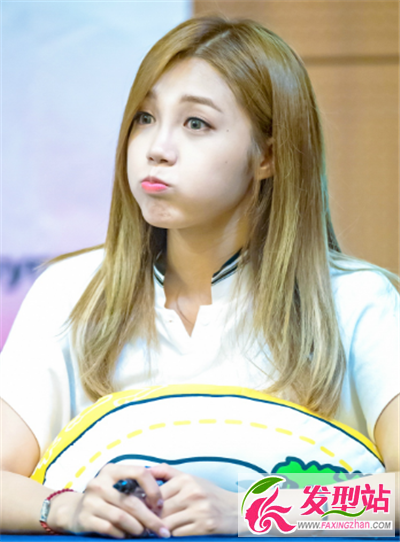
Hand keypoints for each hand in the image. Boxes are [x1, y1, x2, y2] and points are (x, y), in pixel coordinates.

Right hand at [48, 464, 170, 538]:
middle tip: (162, 530)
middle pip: (132, 501)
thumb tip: (162, 497)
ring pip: (122, 517)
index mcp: (112, 470)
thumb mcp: (118, 484)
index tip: (160, 504)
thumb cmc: (105, 497)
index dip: (153, 489)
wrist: (73, 511)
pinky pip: (110, 528)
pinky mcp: (85, 518)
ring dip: (137, 527)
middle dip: (150, 517)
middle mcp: (100, 482)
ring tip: (145, 533)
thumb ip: (137, 485)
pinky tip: (127, 536)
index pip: (140, 472)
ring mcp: (91, 501)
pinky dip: (122, 534)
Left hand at [149, 464, 237, 535]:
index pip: (157, 493)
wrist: (235, 508)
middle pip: (161, 509)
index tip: (144, 508)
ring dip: (161, 527)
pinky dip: (173, 533)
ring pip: (167, 523)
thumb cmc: (210, 493)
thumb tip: (146, 471)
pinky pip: (178, 533)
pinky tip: (174, 531)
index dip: (148, 503)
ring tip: (158, 527)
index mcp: (187, 479)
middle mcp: (193, 493)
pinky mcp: (204, 526)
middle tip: (147, 520)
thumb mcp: (191, 478)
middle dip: (152, 517)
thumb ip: (168, 472)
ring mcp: (199, 510)